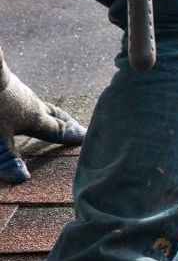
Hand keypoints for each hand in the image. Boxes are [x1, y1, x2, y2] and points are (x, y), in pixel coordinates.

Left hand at [0, 62, 85, 183]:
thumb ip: (8, 157)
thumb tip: (22, 178)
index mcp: (35, 118)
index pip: (58, 130)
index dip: (71, 136)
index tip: (86, 137)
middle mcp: (32, 104)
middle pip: (54, 113)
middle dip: (66, 121)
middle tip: (77, 126)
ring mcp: (18, 91)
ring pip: (38, 103)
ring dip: (47, 111)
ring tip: (49, 116)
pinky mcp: (4, 82)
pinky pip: (21, 95)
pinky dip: (27, 102)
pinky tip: (18, 101)